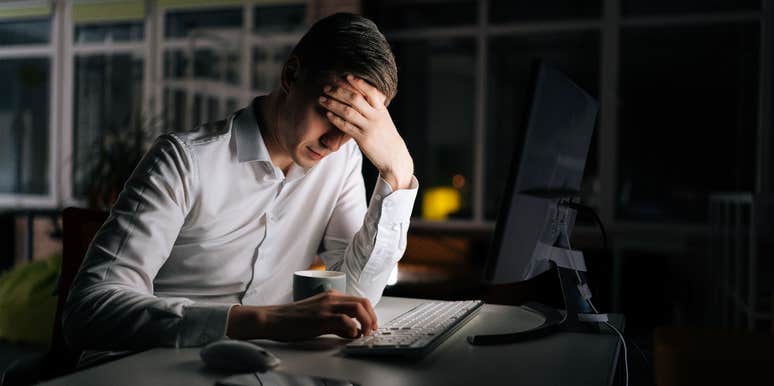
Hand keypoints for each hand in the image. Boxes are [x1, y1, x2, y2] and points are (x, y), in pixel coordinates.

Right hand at [226, 290, 377, 340]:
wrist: (274, 319)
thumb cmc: (293, 319)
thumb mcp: (318, 316)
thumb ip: (336, 322)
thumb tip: (352, 331)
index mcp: (332, 295)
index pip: (359, 300)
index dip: (370, 313)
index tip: (372, 325)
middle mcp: (332, 298)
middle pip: (363, 302)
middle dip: (372, 317)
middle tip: (372, 330)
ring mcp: (327, 306)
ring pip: (358, 308)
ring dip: (366, 322)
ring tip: (365, 334)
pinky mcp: (321, 317)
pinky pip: (345, 321)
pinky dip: (353, 329)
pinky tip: (350, 336)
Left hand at [318, 74, 413, 189]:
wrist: (394, 156)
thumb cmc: (386, 137)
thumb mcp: (383, 119)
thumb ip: (374, 108)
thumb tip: (364, 96)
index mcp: (381, 109)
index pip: (371, 91)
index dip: (359, 82)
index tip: (347, 76)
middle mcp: (376, 116)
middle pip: (355, 99)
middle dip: (339, 91)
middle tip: (326, 87)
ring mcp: (369, 127)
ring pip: (348, 111)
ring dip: (333, 104)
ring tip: (322, 99)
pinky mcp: (363, 139)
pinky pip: (346, 126)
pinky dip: (335, 119)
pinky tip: (327, 114)